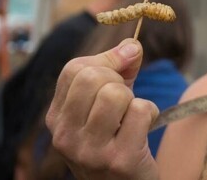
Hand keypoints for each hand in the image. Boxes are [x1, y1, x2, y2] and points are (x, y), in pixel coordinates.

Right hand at [46, 38, 159, 179]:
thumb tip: (132, 45)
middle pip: (93, 78)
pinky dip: (150, 113)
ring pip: (116, 94)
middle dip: (119, 81)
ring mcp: (90, 151)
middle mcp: (65, 136)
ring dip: (134, 100)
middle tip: (124, 102)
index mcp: (56, 118)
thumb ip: (119, 68)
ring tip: (131, 117)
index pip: (74, 69)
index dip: (106, 61)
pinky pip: (140, 111)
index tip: (122, 68)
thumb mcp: (108, 102)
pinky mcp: (119, 161)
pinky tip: (143, 129)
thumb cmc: (118, 138)